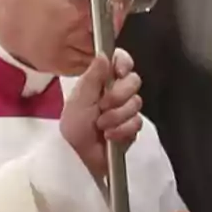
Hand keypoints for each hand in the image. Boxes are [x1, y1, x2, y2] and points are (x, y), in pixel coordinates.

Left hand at [59, 48, 142, 177]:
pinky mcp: (131, 128)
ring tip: (102, 126)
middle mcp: (114, 93)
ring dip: (117, 116)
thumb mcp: (80, 98)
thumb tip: (104, 54)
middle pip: (134, 81)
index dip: (124, 63)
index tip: (119, 72)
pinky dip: (122, 130)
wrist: (79, 157)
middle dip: (119, 95)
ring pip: (137, 103)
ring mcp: (124, 110)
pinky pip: (137, 122)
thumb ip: (93, 76)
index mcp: (100, 81)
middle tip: (103, 106)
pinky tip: (110, 136)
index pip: (120, 62)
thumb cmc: (74, 127)